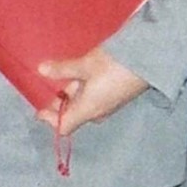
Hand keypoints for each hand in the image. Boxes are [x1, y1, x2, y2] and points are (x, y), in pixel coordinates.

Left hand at [35, 48, 150, 133]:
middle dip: (59, 103)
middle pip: (72, 115)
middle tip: (49, 85)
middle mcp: (97, 112)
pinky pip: (93, 97)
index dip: (49, 120)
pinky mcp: (116, 95)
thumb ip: (62, 69)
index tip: (39, 108)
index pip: (63, 127)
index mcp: (87, 110)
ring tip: (63, 74)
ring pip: (83, 104)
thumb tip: (41, 70)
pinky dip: (83, 89)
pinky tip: (81, 73)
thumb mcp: (85, 64)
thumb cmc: (114, 65)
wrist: (148, 59)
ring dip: (71, 93)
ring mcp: (108, 104)